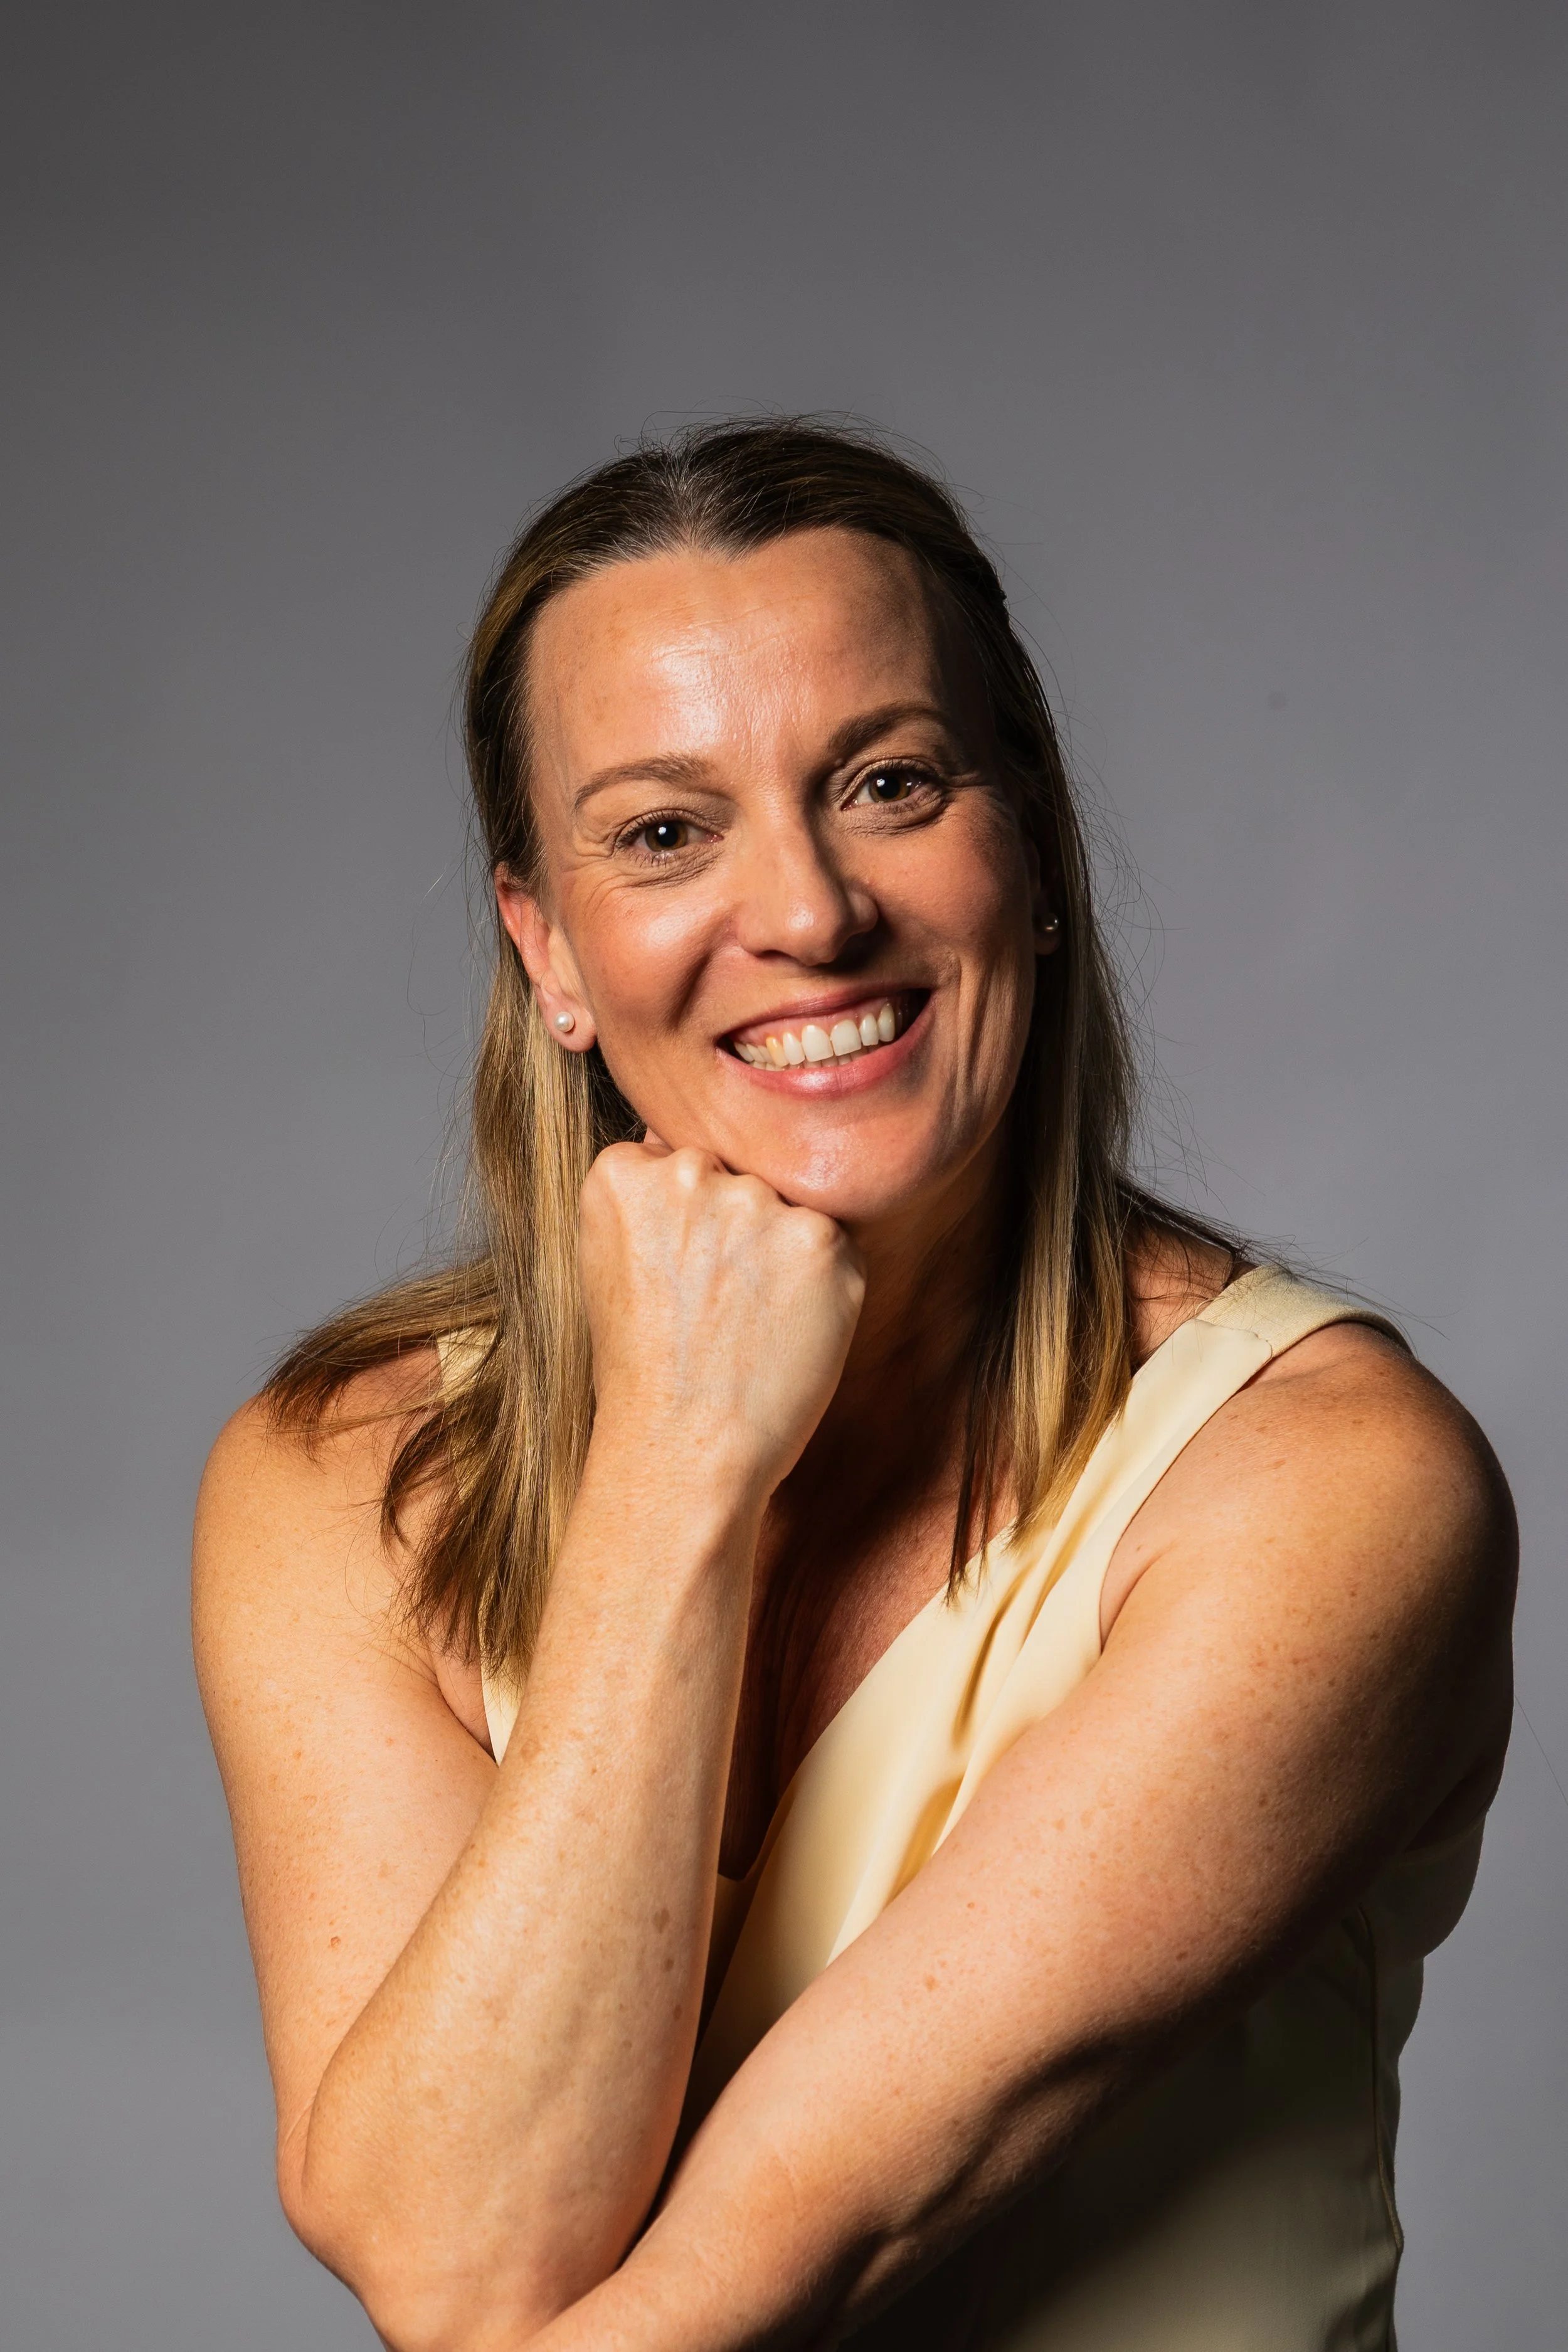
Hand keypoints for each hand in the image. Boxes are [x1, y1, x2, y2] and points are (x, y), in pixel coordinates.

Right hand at [579, 1141, 865, 1503]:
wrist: (683, 1452)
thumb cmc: (645, 1371)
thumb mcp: (613, 1266)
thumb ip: (652, 1198)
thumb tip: (696, 1154)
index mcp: (623, 1172)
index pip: (679, 1160)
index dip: (688, 1223)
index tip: (678, 1275)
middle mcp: (690, 1172)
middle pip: (737, 1175)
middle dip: (736, 1229)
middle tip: (716, 1306)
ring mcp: (759, 1203)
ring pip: (788, 1207)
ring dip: (781, 1252)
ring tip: (747, 1323)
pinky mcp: (822, 1240)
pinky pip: (834, 1244)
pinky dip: (822, 1287)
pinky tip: (784, 1331)